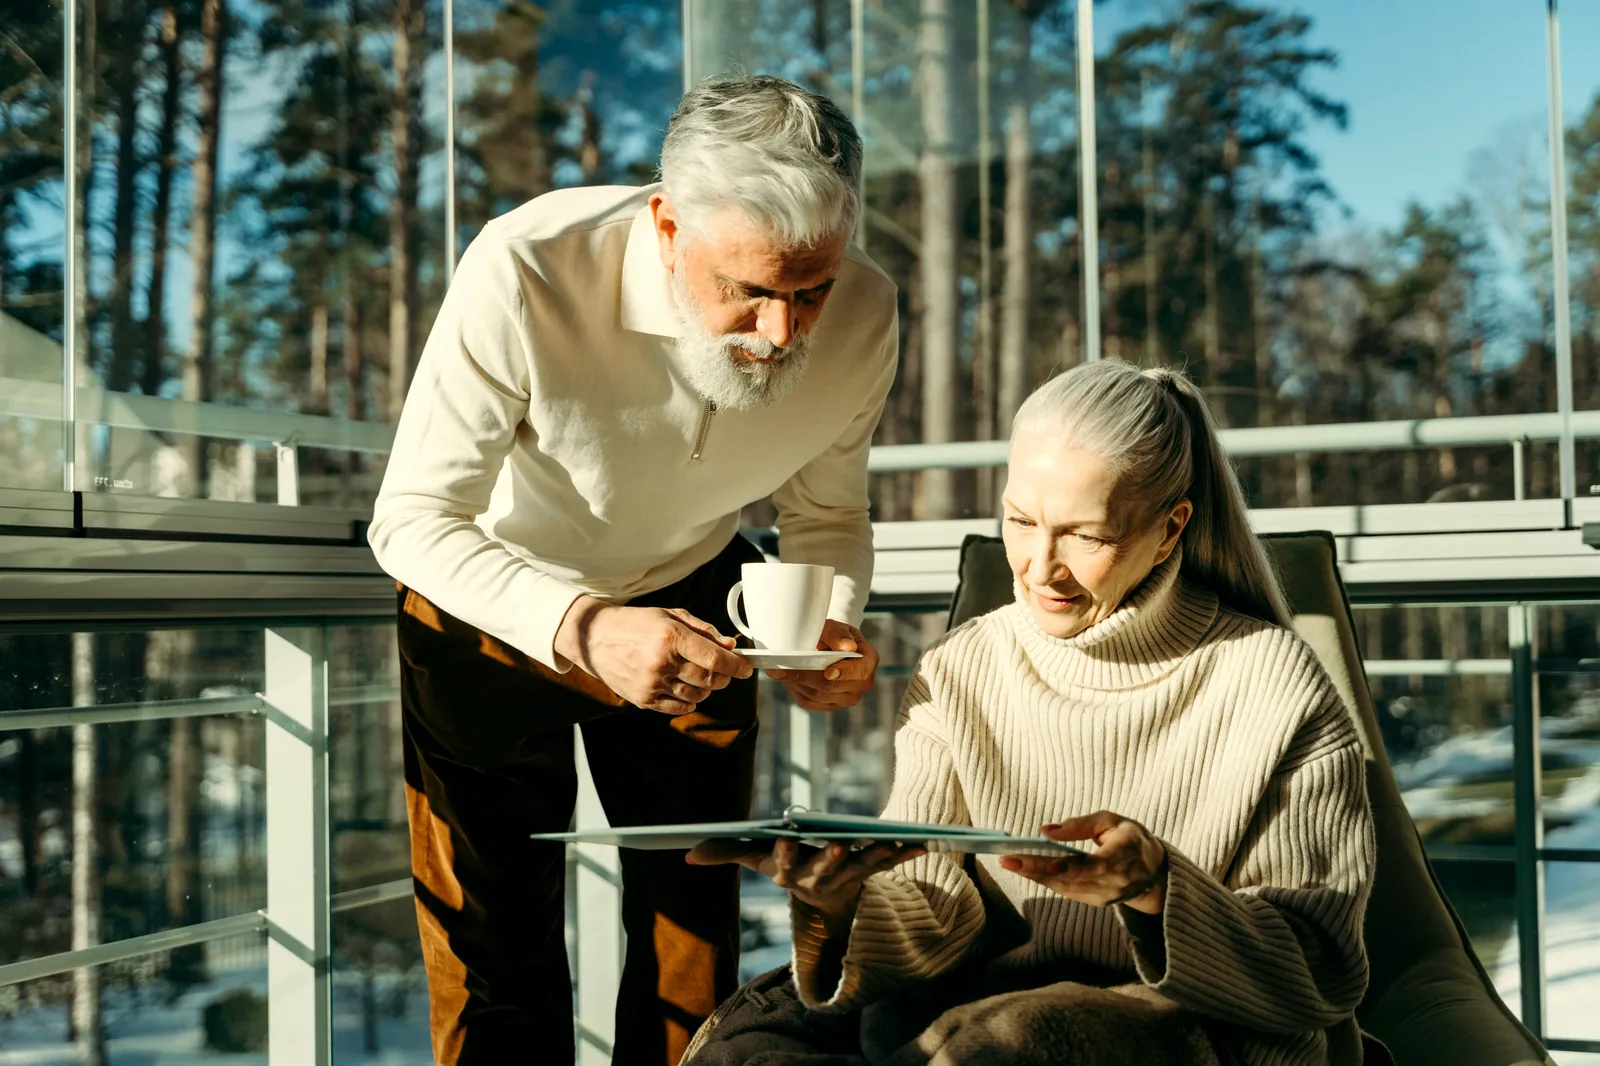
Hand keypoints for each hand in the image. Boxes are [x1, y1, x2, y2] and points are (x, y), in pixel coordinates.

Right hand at [553, 598, 752, 714]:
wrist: (595, 638)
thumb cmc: (636, 623)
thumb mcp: (670, 616)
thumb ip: (704, 631)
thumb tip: (730, 646)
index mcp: (670, 636)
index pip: (714, 658)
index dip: (735, 665)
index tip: (745, 668)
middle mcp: (662, 662)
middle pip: (709, 679)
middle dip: (723, 676)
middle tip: (724, 670)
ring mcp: (652, 684)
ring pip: (697, 695)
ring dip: (706, 688)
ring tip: (699, 675)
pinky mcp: (643, 699)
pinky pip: (680, 707)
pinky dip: (690, 700)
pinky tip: (684, 686)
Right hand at [687, 838, 925, 930]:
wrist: (822, 900)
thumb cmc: (785, 867)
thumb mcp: (754, 858)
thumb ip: (725, 852)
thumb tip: (686, 853)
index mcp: (790, 874)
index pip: (784, 867)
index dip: (785, 857)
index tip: (786, 841)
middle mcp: (819, 879)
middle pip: (827, 871)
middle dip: (834, 859)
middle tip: (842, 846)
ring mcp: (847, 877)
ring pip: (863, 868)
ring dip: (878, 856)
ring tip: (893, 842)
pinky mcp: (869, 872)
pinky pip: (889, 862)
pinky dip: (906, 852)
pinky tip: (923, 841)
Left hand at [766, 620, 879, 710]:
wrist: (829, 646)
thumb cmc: (833, 635)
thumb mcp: (835, 627)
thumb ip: (839, 634)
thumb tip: (847, 646)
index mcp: (869, 661)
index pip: (860, 671)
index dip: (844, 672)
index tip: (828, 672)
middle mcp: (861, 684)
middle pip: (832, 686)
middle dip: (806, 676)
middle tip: (781, 667)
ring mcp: (846, 698)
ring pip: (818, 695)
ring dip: (796, 682)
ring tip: (778, 669)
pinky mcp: (829, 705)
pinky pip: (809, 702)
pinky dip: (795, 689)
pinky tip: (786, 678)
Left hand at [998, 812, 1168, 914]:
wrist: (1154, 873)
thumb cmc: (1132, 839)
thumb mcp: (1112, 821)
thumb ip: (1081, 825)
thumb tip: (1046, 831)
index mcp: (1122, 859)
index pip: (1088, 866)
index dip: (1062, 865)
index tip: (1039, 860)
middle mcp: (1114, 884)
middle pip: (1069, 879)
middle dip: (1035, 869)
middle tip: (1006, 859)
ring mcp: (1104, 897)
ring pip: (1063, 888)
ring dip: (1034, 875)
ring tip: (1009, 862)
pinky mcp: (1096, 902)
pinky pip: (1066, 891)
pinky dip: (1044, 880)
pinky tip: (1026, 869)